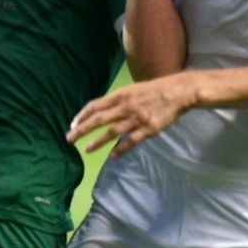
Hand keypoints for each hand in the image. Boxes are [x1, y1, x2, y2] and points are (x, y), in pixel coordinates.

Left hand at [65, 74, 194, 157]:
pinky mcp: (148, 129)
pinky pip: (131, 141)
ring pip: (112, 132)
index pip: (95, 106)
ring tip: (86, 150)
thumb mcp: (132, 90)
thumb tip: (103, 109)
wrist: (178, 92)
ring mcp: (136, 119)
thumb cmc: (155, 90)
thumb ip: (119, 100)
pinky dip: (121, 149)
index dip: (82, 115)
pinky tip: (112, 157)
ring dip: (97, 142)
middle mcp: (125, 107)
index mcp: (120, 95)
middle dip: (82, 130)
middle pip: (98, 119)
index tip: (72, 125)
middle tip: (69, 139)